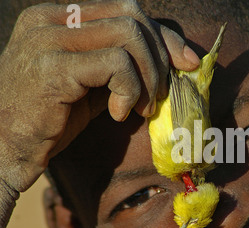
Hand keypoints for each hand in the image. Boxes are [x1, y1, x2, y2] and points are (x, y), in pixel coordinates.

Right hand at [0, 0, 198, 227]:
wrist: (6, 148)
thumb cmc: (52, 118)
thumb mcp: (93, 81)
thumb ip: (122, 62)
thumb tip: (175, 57)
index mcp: (59, 15)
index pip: (126, 9)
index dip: (163, 35)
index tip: (186, 62)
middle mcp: (50, 18)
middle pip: (132, 17)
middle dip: (160, 57)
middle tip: (159, 95)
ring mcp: (48, 39)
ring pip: (129, 37)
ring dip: (147, 77)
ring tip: (140, 108)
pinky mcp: (53, 67)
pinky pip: (116, 65)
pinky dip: (129, 91)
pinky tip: (117, 114)